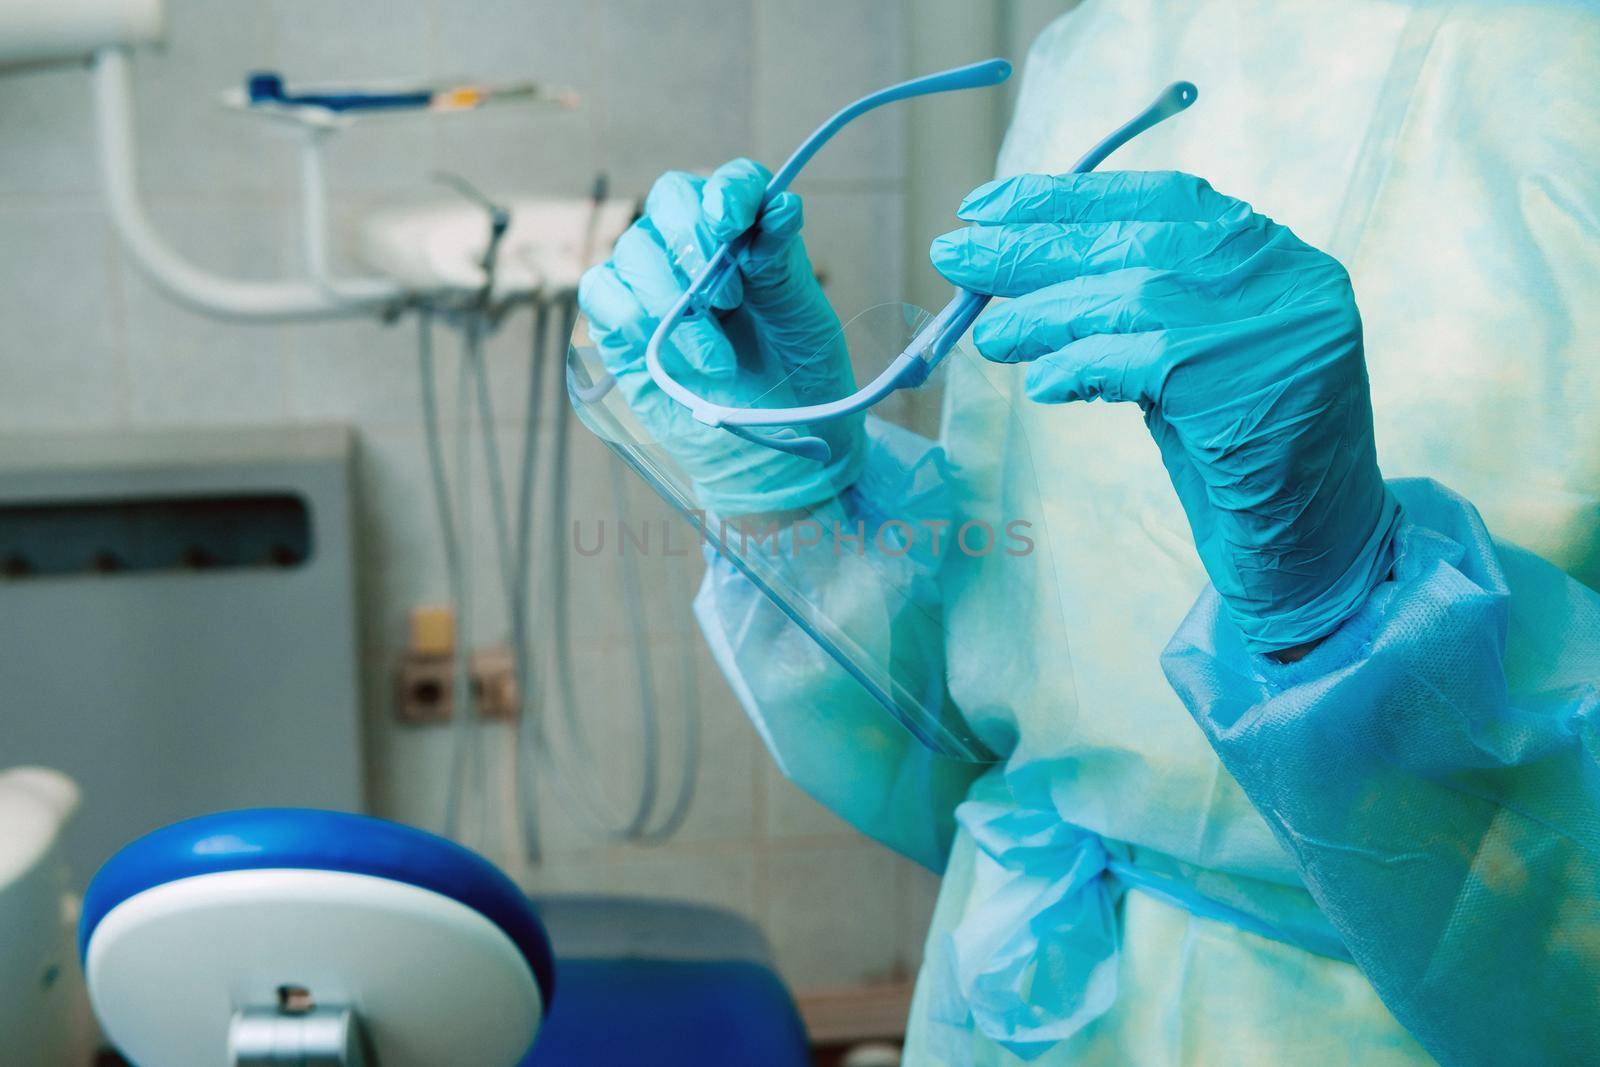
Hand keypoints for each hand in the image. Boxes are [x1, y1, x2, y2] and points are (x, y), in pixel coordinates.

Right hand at [579, 158, 863, 515]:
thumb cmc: (799, 384)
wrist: (778, 455)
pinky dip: (628, 311)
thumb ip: (783, 267)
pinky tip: (660, 345)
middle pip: (669, 200)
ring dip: (672, 297)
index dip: (729, 191)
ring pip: (635, 249)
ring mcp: (654, 285)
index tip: (735, 222)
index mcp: (749, 237)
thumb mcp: (804, 324)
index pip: (731, 184)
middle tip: (728, 300)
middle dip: (694, 242)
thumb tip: (779, 208)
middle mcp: (696, 250)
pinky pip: (602, 292)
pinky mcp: (621, 326)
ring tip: (715, 356)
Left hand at [931, 171, 1399, 651]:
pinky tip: (1043, 384)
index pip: (1159, 198)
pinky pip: (1136, 361)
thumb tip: (1015, 274)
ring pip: (1131, 296)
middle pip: (1137, 241)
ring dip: (1043, 313)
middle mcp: (1282, 277)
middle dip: (1033, 245)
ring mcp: (1271, 329)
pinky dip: (1078, 366)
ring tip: (988, 337)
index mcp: (1271, 256)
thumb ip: (1132, 307)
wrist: (1316, 550)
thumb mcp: (1189, 358)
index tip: (987, 203)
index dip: (1067, 197)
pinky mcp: (1245, 386)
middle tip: (952, 256)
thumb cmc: (1240, 455)